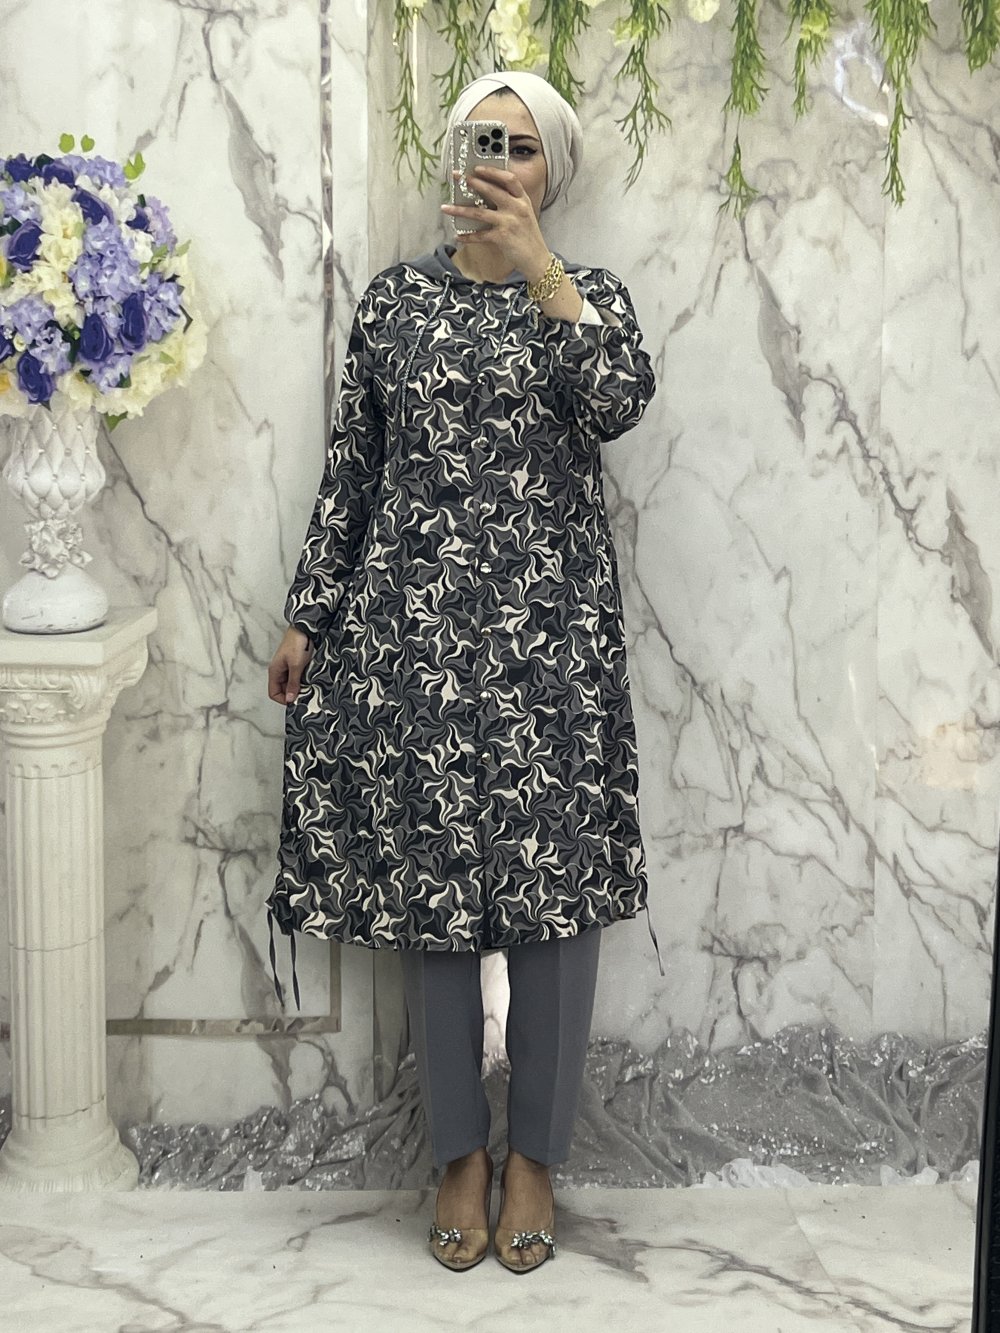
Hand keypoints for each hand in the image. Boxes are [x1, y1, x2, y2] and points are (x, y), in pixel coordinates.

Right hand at [268, 626, 313, 704]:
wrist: (305, 628)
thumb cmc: (297, 643)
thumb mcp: (296, 666)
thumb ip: (293, 683)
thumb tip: (290, 699)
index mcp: (274, 671)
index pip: (273, 693)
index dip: (283, 699)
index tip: (295, 701)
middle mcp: (279, 671)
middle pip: (282, 690)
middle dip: (292, 694)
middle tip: (305, 695)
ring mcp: (287, 667)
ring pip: (291, 684)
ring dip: (299, 687)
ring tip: (309, 688)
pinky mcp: (296, 664)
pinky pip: (297, 677)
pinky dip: (302, 681)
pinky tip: (310, 680)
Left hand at [441, 166, 550, 281]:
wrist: (537, 259)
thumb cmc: (528, 236)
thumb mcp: (525, 214)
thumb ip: (511, 202)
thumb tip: (488, 193)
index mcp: (523, 200)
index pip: (509, 179)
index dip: (493, 172)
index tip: (478, 168)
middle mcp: (516, 208)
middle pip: (491, 191)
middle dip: (472, 182)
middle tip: (458, 178)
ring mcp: (509, 222)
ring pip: (479, 212)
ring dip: (460, 210)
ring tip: (446, 207)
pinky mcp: (502, 238)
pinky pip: (480, 235)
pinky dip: (467, 236)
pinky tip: (458, 236)